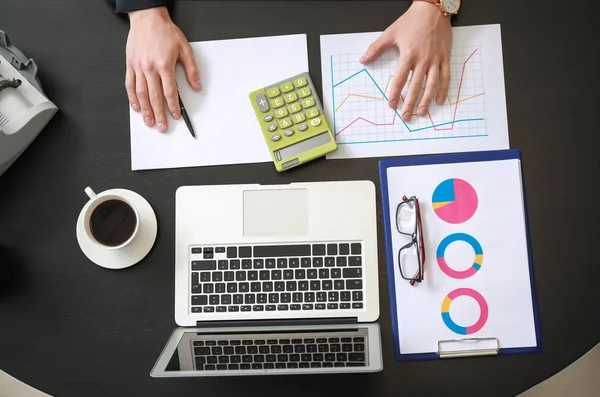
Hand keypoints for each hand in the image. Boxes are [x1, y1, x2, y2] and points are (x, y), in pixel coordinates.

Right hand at [125, 7, 200, 132]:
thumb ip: (191, 69)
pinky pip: (129, 84)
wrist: (147, 18)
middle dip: (158, 114)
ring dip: (145, 110)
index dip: (172, 106)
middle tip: (161, 126)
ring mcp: (138, 67)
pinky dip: (132, 98)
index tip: (175, 115)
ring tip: (148, 121)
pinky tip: (136, 107)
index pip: (169, 92)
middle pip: (154, 97)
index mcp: (164, 65)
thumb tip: (196, 85)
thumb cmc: (165, 31)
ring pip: (141, 94)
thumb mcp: (185, 49)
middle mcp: (150, 68)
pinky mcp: (130, 64)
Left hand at [360, 1, 451, 121]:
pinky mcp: (445, 57)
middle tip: (406, 116)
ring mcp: (435, 59)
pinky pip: (446, 76)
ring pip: (432, 84)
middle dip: (410, 103)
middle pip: (416, 86)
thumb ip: (376, 48)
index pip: (400, 79)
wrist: (433, 9)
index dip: (395, 93)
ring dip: (427, 100)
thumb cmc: (412, 21)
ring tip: (422, 112)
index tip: (392, 105)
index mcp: (409, 54)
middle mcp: (423, 59)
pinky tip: (439, 100)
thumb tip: (363, 59)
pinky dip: (444, 89)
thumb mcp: (391, 33)